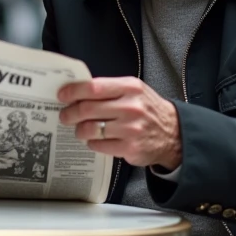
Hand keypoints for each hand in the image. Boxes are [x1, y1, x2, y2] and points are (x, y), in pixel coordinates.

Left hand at [58, 77, 181, 168]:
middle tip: (65, 115)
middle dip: (70, 113)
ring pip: (90, 129)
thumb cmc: (147, 109)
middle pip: (87, 109)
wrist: (173, 133)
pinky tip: (94, 140)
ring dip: (79, 130)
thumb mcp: (134, 90)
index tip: (62, 95)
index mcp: (129, 88)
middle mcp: (131, 107)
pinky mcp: (130, 148)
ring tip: (79, 129)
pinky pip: (99, 145)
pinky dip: (92, 143)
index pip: (93, 87)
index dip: (73, 91)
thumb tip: (77, 91)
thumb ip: (109, 89)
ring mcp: (130, 129)